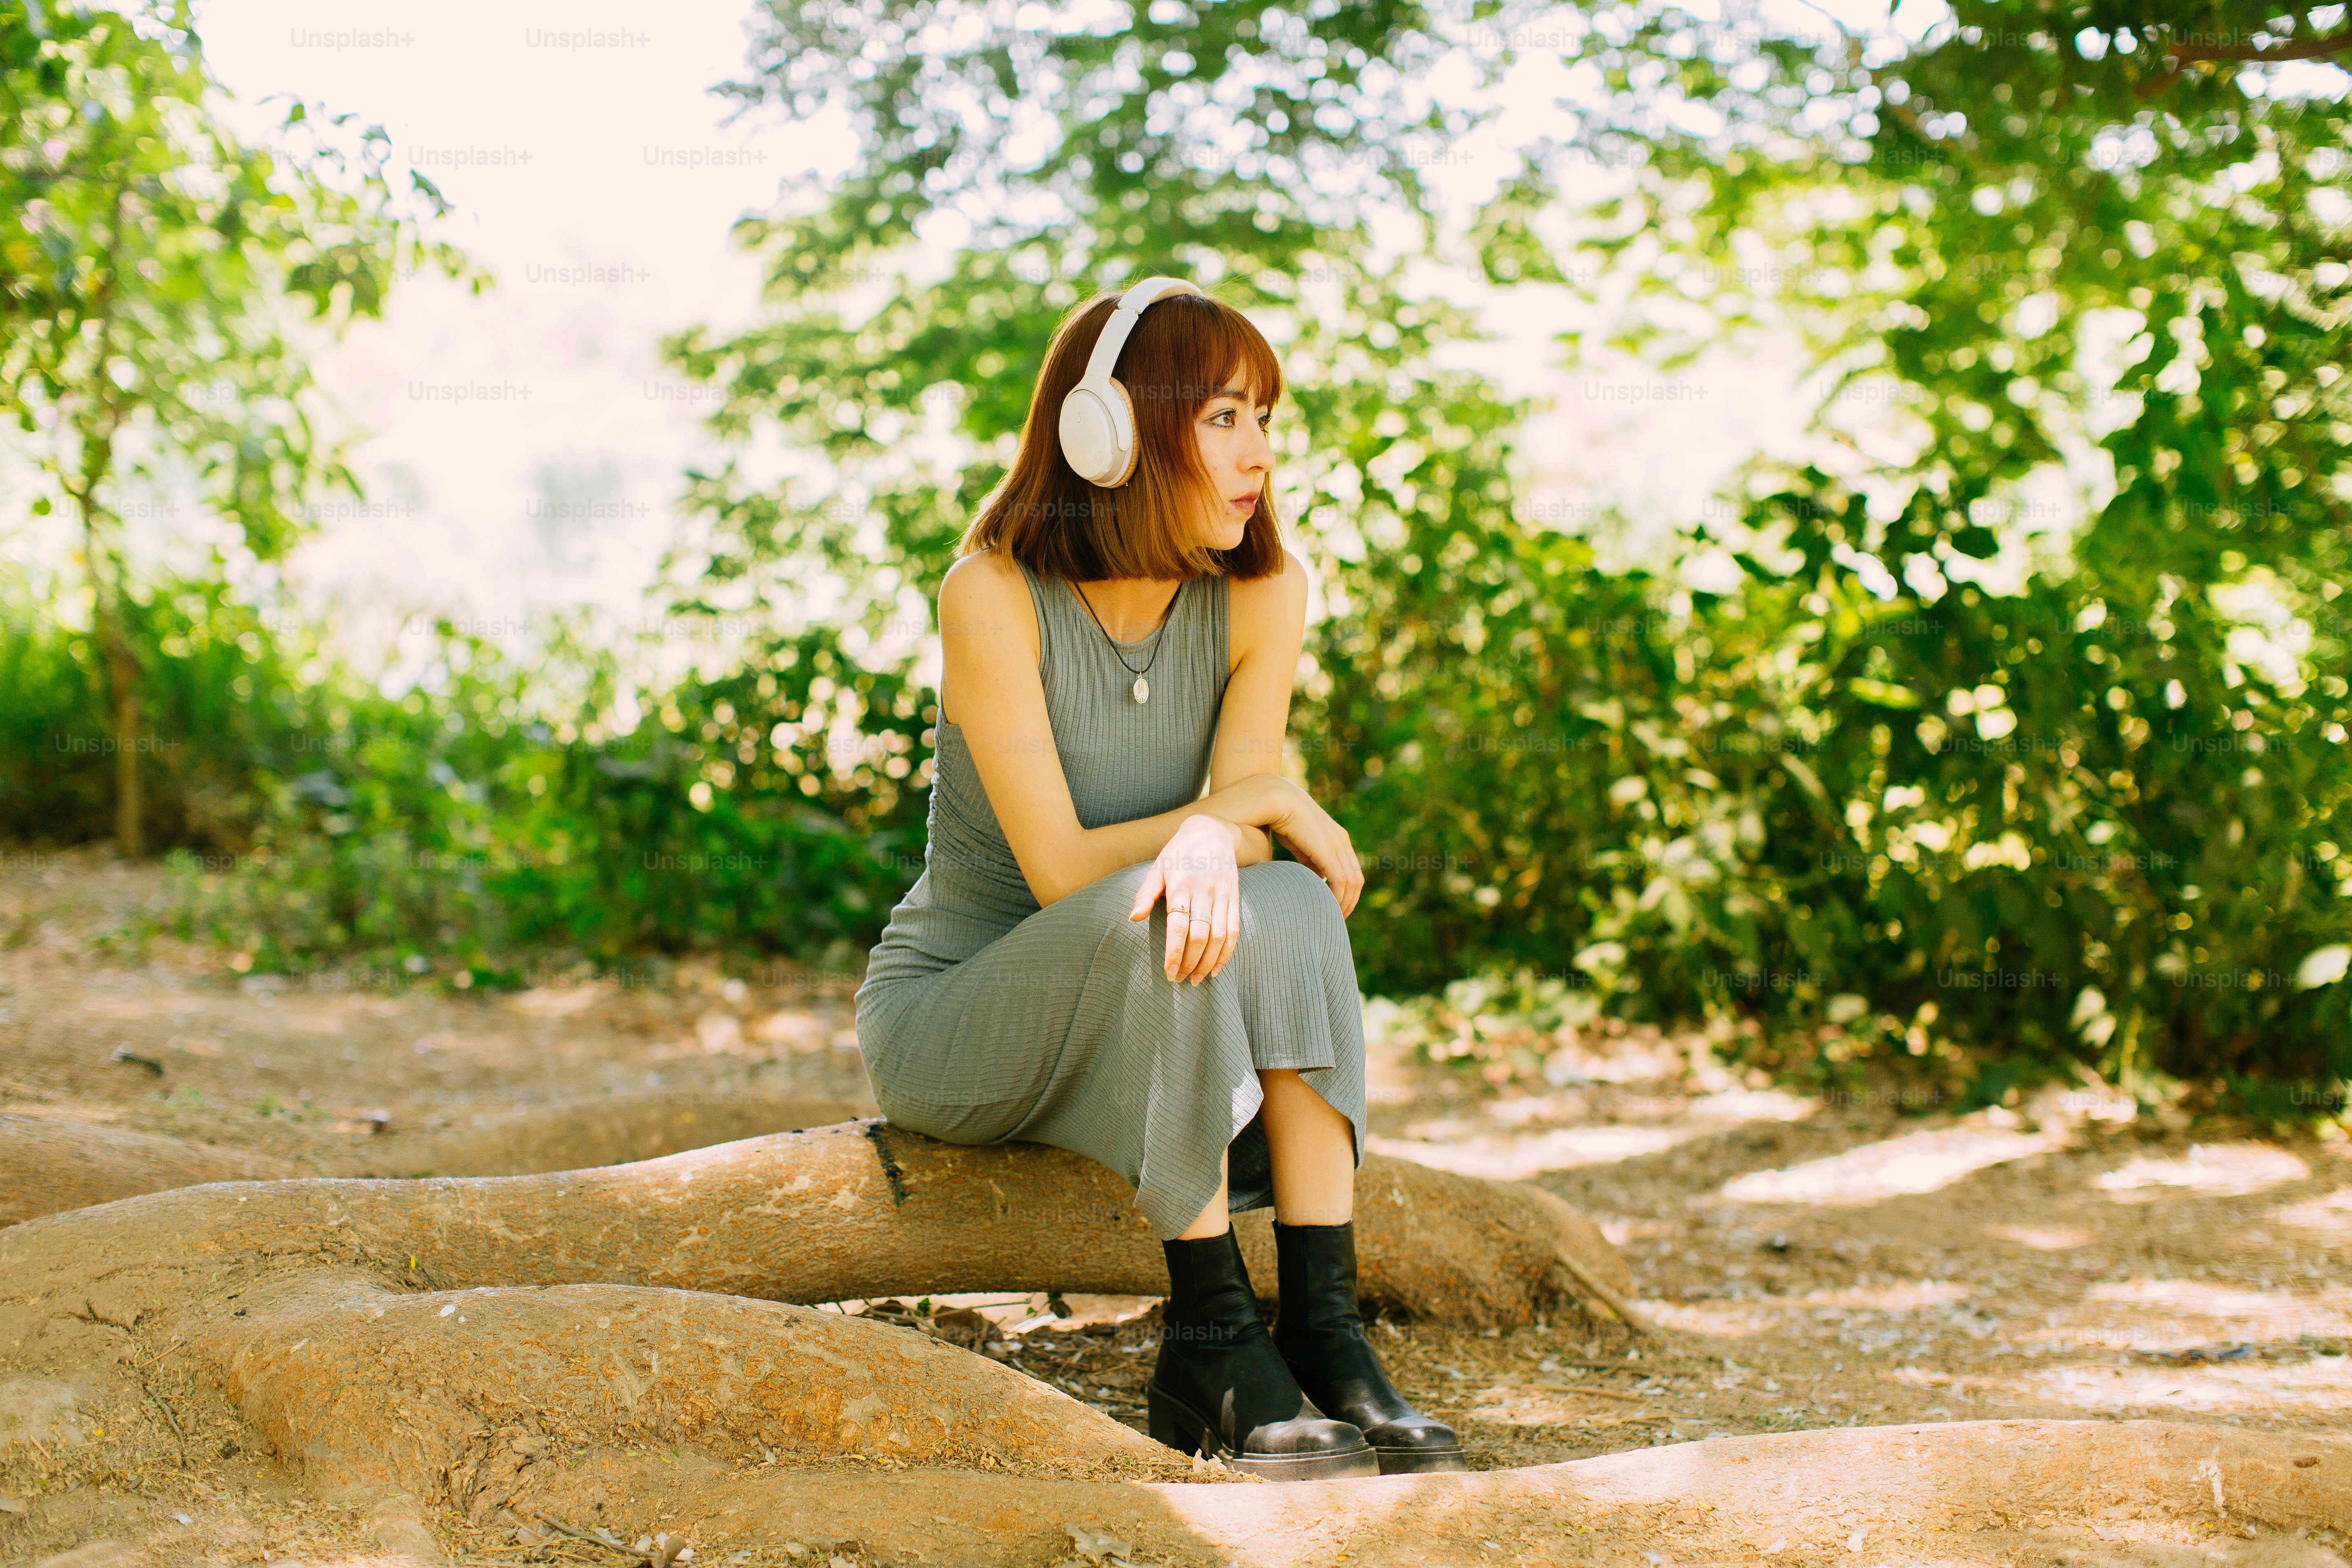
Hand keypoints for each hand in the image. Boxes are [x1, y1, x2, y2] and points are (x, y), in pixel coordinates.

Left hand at [1131, 813, 1239, 983]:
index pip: (1178, 926)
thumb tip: (1132, 918)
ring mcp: (1222, 895)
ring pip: (1219, 936)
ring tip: (1198, 979)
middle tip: (1181, 980)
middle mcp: (1204, 891)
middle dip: (1190, 962)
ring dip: (1209, 962)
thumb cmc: (1178, 853)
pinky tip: (1217, 968)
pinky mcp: (1235, 897)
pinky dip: (1227, 953)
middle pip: (1200, 935)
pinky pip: (1234, 930)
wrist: (1212, 831)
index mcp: (1180, 885)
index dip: (1174, 952)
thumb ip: (1145, 894)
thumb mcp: (1157, 867)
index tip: (1169, 972)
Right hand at [1265, 783, 1362, 917]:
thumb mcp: (1298, 843)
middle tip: (1335, 921)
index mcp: (1337, 838)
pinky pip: (1340, 880)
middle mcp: (1341, 840)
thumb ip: (1309, 859)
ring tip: (1330, 918)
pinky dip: (1336, 897)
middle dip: (1348, 903)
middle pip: (1356, 880)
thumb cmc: (1278, 818)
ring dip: (1343, 904)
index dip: (1346, 894)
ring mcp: (1336, 843)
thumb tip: (1313, 878)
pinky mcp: (1327, 849)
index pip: (1351, 872)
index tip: (1333, 909)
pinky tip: (1325, 907)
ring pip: (1351, 883)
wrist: (1271, 798)